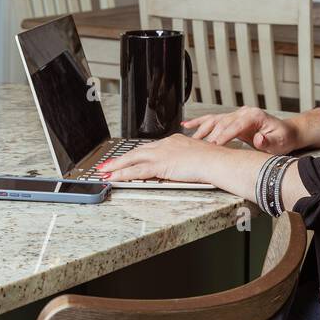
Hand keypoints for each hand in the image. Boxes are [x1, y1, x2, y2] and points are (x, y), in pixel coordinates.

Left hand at [99, 133, 241, 185]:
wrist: (216, 160)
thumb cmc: (213, 161)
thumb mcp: (198, 157)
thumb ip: (188, 161)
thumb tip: (185, 167)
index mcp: (174, 141)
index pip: (150, 148)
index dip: (137, 154)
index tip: (128, 158)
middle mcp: (165, 144)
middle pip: (137, 151)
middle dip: (120, 159)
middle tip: (107, 164)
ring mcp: (161, 153)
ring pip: (132, 159)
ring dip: (116, 166)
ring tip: (104, 171)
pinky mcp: (160, 164)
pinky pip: (136, 170)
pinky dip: (122, 174)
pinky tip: (114, 177)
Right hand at [183, 106, 296, 153]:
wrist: (286, 133)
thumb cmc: (283, 138)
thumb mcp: (279, 142)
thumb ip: (268, 141)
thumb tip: (259, 138)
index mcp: (254, 116)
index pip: (235, 125)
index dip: (224, 135)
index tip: (215, 145)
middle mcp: (243, 113)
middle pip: (222, 122)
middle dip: (210, 135)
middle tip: (199, 148)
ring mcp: (236, 115)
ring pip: (214, 120)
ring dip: (200, 129)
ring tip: (189, 139)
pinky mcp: (232, 120)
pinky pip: (213, 120)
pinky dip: (199, 122)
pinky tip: (187, 125)